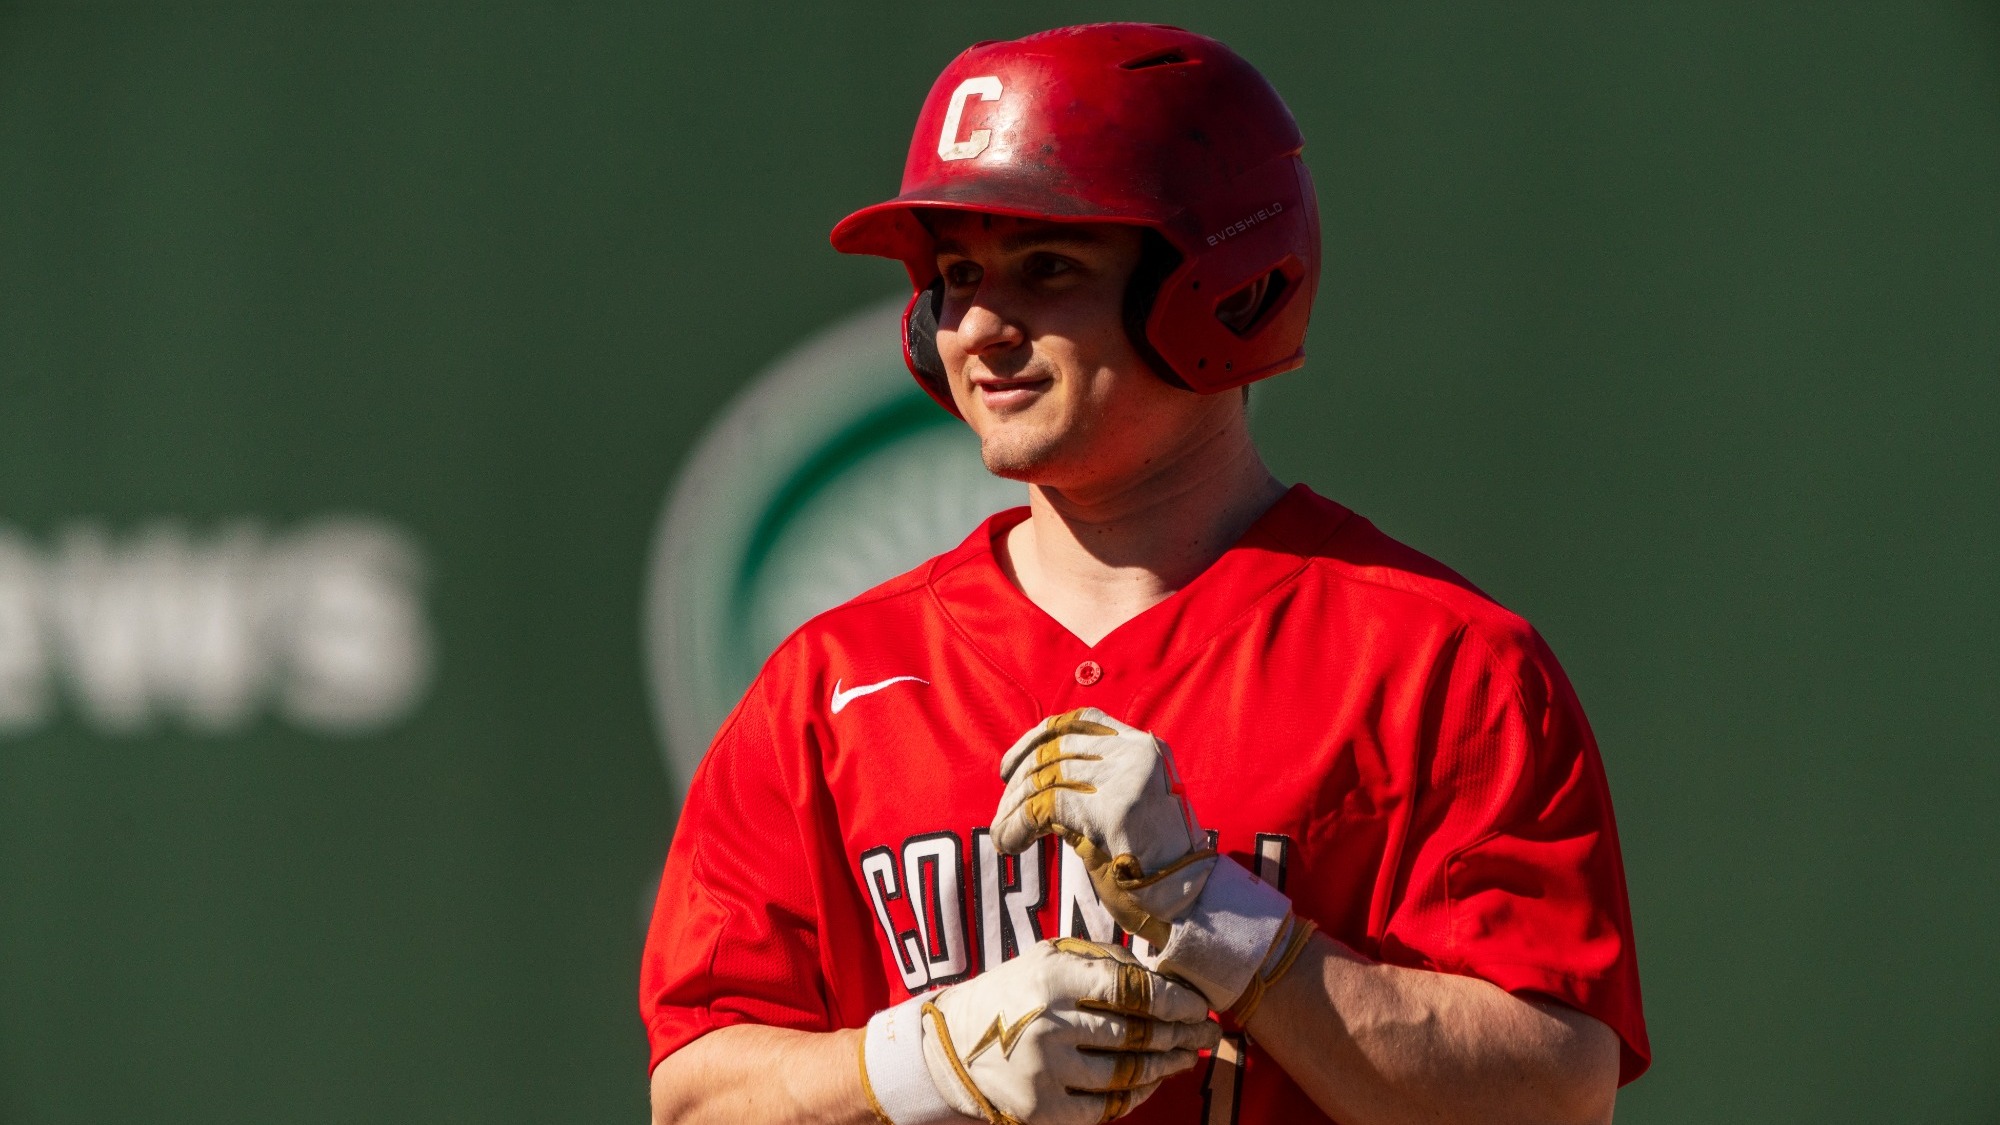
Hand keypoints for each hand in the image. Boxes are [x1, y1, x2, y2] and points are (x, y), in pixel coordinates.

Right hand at [858, 937, 1218, 1124]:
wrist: (954, 1045)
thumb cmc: (1016, 993)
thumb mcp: (1051, 959)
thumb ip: (1105, 962)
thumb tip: (1167, 979)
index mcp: (1053, 978)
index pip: (1133, 990)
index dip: (1176, 1000)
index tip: (1199, 1005)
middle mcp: (1049, 1025)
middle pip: (1138, 1034)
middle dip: (1181, 1034)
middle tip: (1207, 1032)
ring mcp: (1045, 1072)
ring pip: (1129, 1073)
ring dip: (1168, 1066)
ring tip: (1188, 1056)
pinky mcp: (1042, 1111)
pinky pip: (1108, 1107)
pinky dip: (1138, 1095)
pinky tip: (1153, 1081)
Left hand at [990, 709, 1312, 1015]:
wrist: (1191, 901)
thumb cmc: (1155, 862)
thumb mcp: (1131, 804)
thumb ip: (1097, 781)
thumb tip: (1038, 775)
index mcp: (1144, 746)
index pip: (1081, 720)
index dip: (1037, 738)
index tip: (1009, 767)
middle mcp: (1137, 753)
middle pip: (1057, 749)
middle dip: (1019, 782)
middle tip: (1002, 813)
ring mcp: (1127, 778)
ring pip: (1047, 777)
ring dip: (1013, 808)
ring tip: (1001, 835)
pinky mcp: (1114, 810)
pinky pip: (1047, 807)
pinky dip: (1018, 824)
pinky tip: (1010, 843)